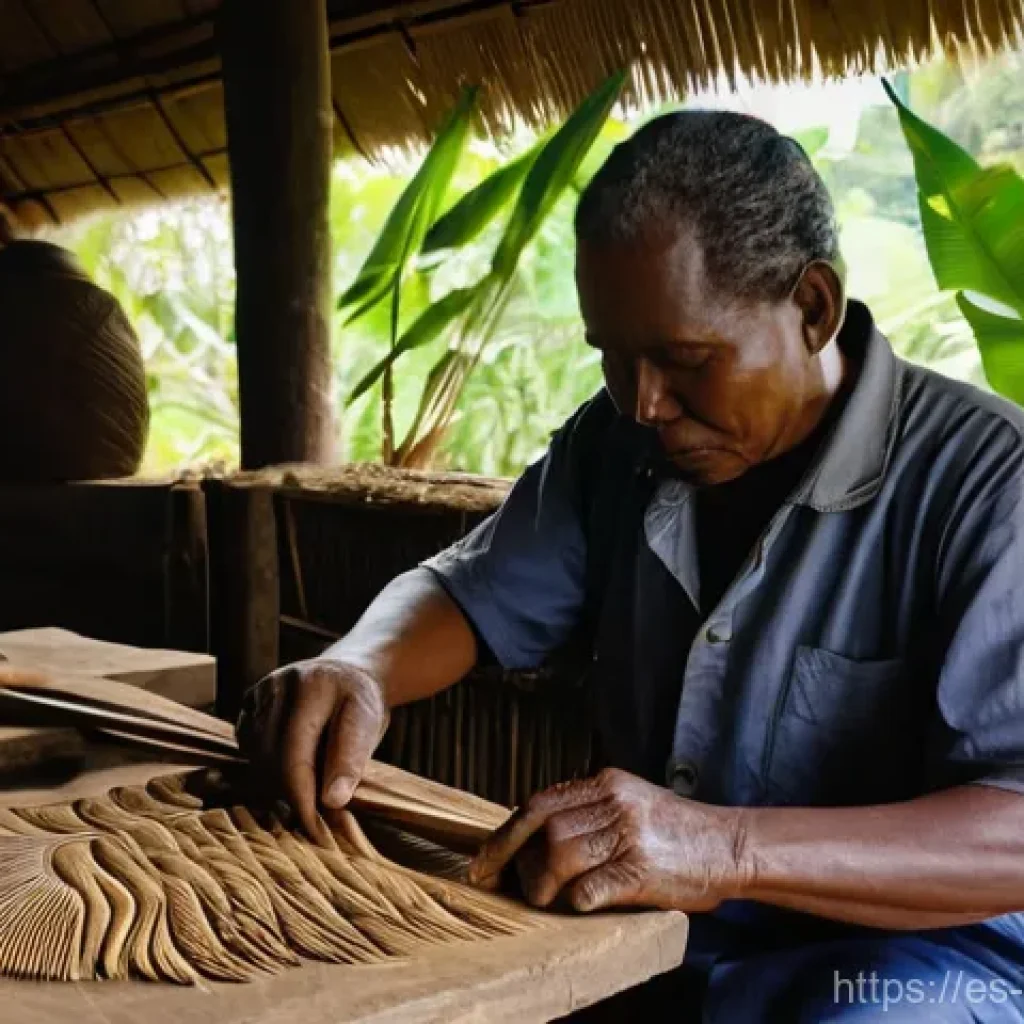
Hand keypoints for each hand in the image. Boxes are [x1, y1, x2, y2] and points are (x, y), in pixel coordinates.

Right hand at [236, 657, 389, 840]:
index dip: (301, 798)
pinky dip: (264, 761)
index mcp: (313, 687)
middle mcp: (279, 684)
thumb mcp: (369, 725)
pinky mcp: (249, 699)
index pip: (295, 756)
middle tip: (314, 814)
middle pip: (270, 757)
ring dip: (276, 780)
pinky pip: (247, 743)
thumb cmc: (361, 703)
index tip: (314, 830)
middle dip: (290, 793)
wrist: (347, 674)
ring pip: (255, 753)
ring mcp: (260, 690)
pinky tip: (289, 764)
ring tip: (306, 786)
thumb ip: (351, 759)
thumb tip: (332, 801)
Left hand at [467, 767, 746, 912]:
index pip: (540, 803)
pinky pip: (592, 886)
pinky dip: (576, 898)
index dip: (506, 833)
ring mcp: (629, 835)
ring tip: (542, 898)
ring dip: (541, 883)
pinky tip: (577, 903)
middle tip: (500, 882)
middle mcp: (615, 803)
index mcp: (607, 783)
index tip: (483, 859)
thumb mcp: (629, 801)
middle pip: (544, 827)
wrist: (728, 844)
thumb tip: (532, 835)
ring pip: (560, 854)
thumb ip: (587, 810)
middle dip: (514, 859)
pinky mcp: (642, 870)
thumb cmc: (674, 829)